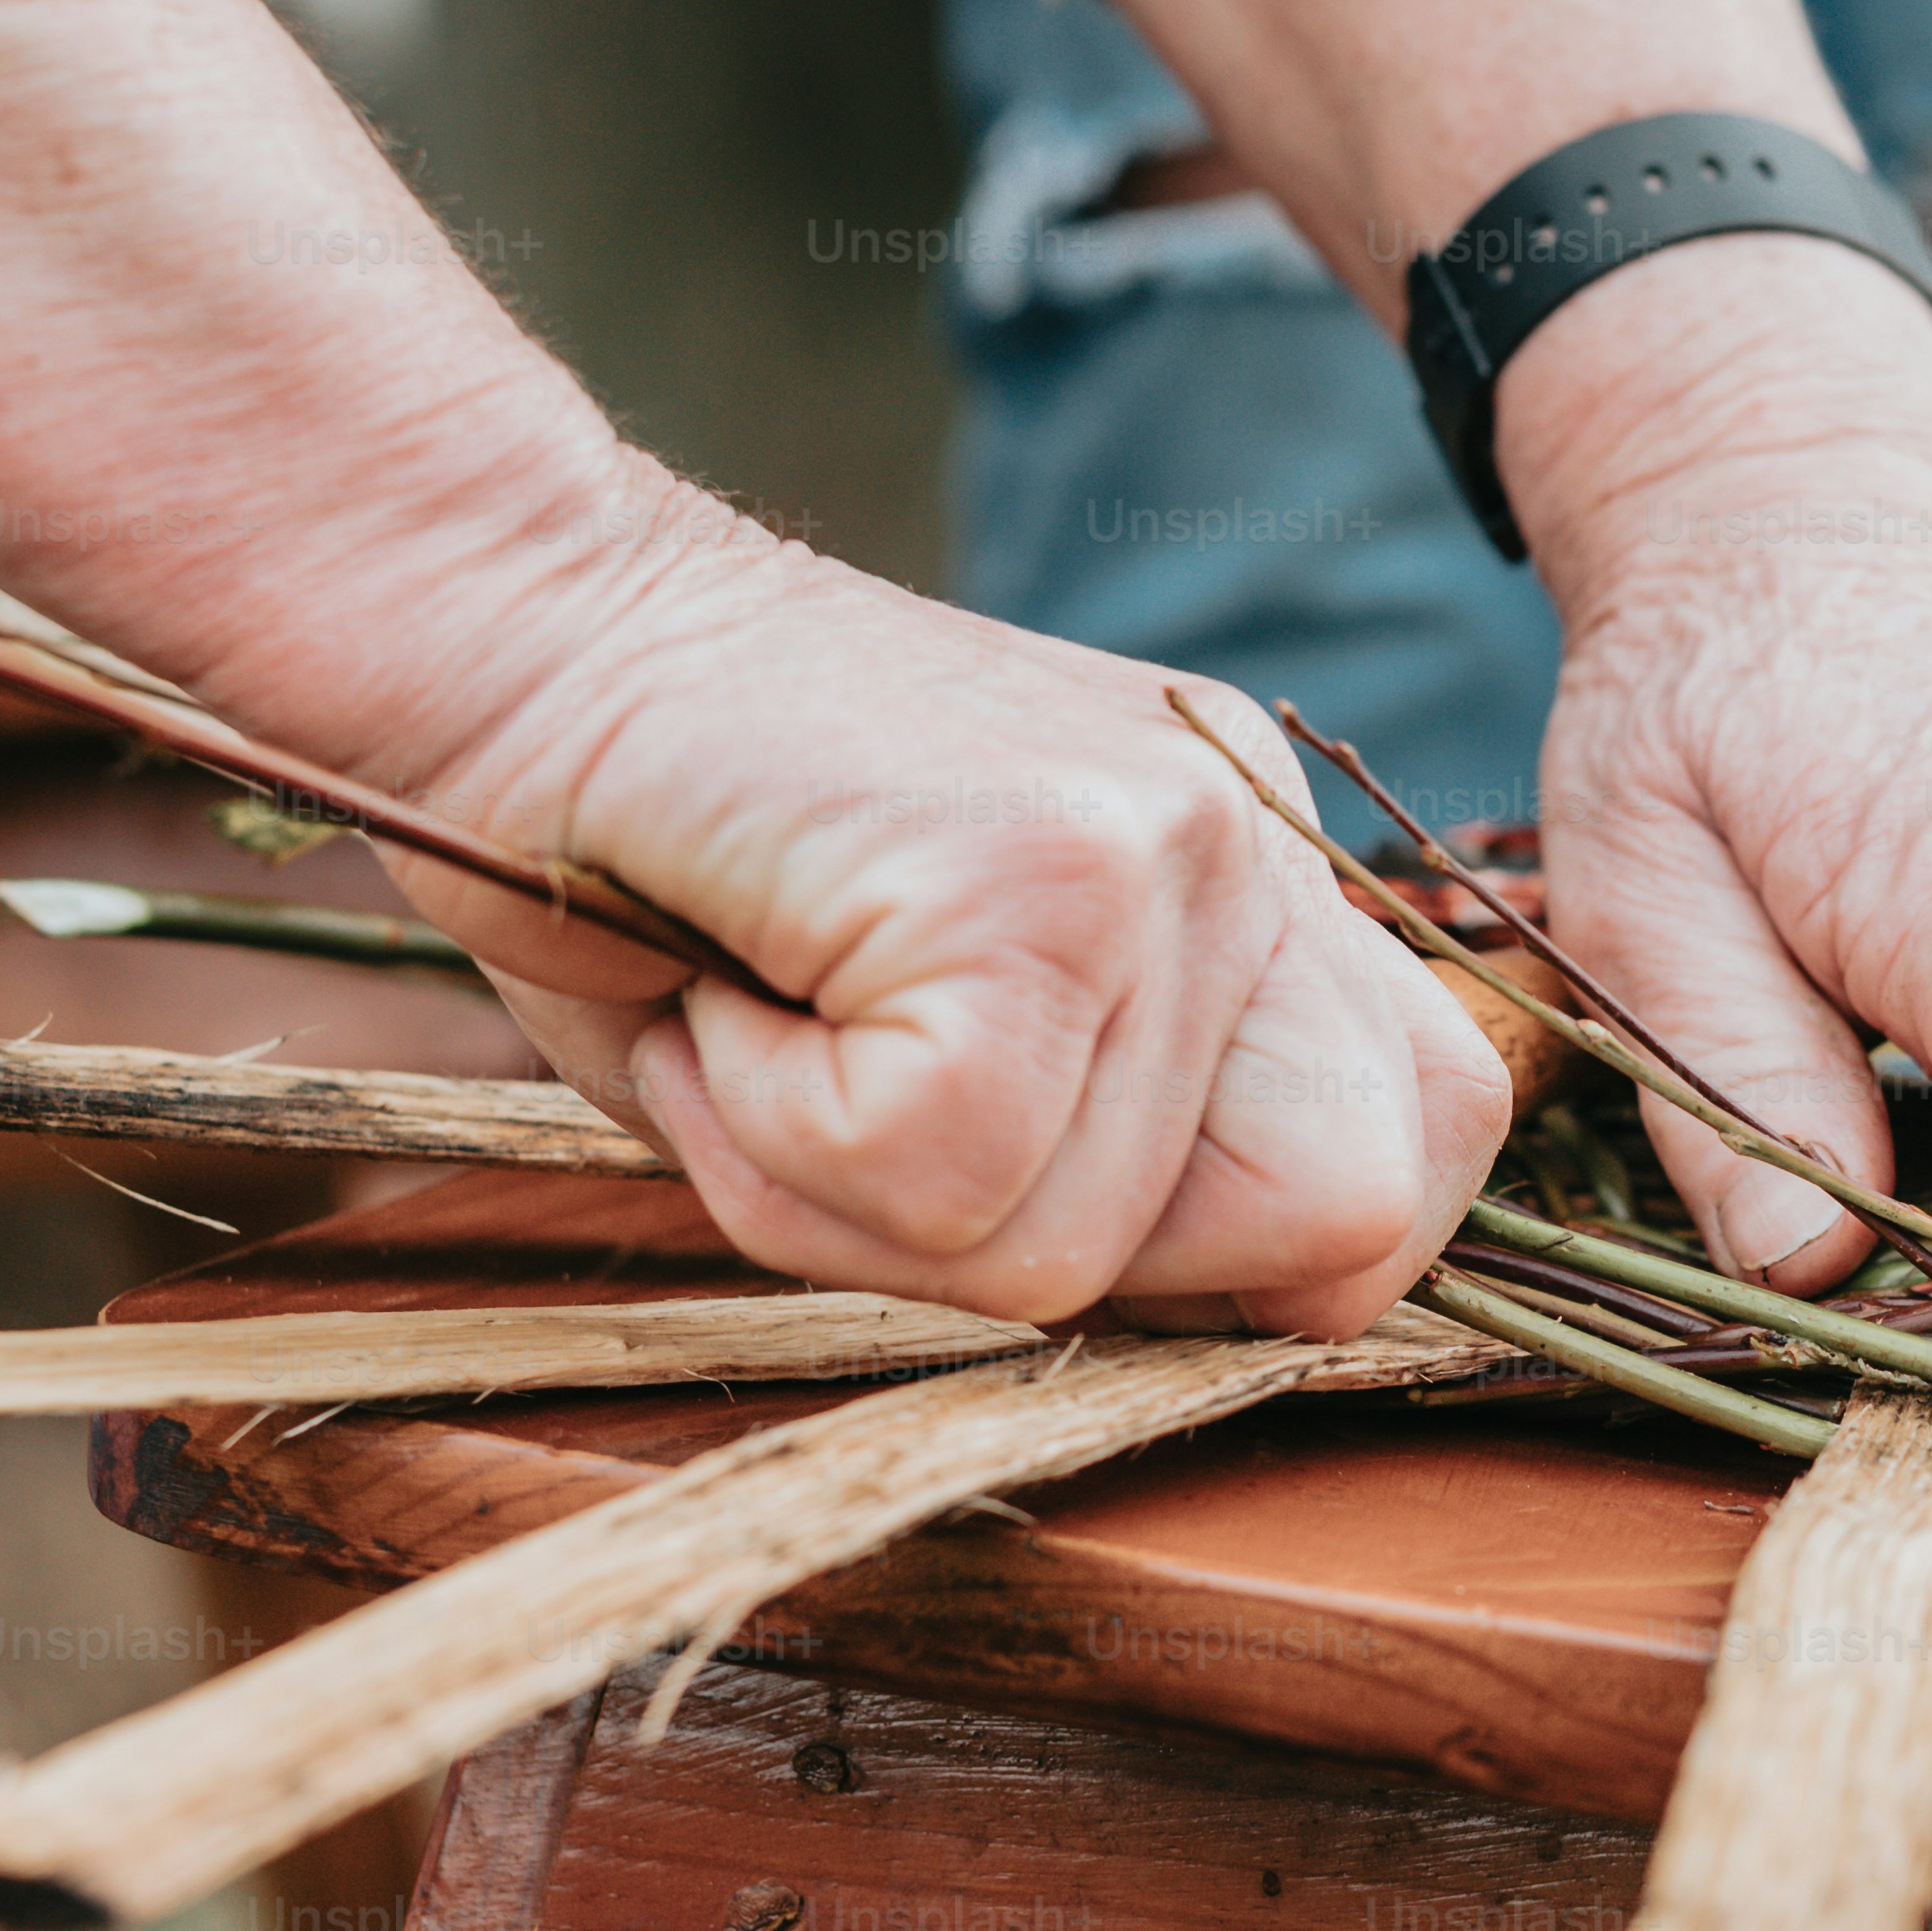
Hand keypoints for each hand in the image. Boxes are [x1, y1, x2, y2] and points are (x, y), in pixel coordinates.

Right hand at [343, 465, 1506, 1339]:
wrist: (508, 623)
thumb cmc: (675, 859)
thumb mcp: (932, 1024)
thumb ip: (1111, 1142)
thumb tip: (1204, 1307)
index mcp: (1262, 882)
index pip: (1423, 1148)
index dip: (1234, 1252)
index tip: (1023, 1183)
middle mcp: (1258, 845)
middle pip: (1335, 1228)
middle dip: (1082, 1262)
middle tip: (879, 1110)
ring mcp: (1171, 843)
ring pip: (1087, 1249)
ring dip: (867, 1204)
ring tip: (765, 1017)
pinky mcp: (1038, 866)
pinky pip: (939, 1176)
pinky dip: (776, 1144)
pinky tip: (723, 993)